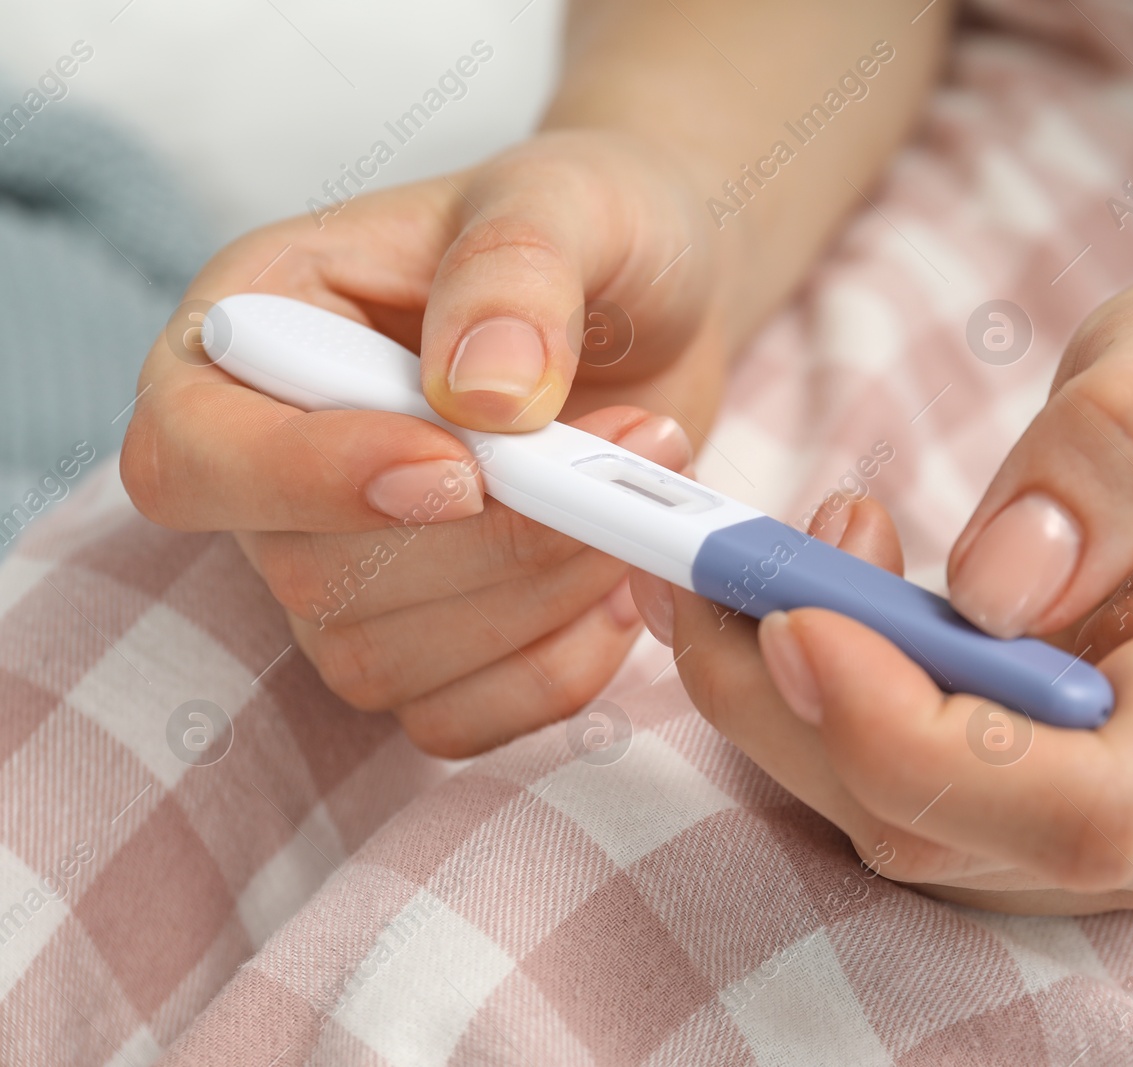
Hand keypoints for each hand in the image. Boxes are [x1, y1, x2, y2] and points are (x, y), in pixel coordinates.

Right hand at [123, 129, 727, 756]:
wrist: (660, 305)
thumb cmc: (591, 230)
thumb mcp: (568, 202)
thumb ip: (516, 272)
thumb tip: (484, 396)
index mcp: (259, 331)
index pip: (191, 454)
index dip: (308, 481)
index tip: (459, 468)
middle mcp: (276, 464)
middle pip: (312, 578)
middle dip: (499, 536)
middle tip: (641, 440)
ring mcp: (343, 567)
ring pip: (385, 663)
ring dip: (542, 597)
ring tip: (640, 496)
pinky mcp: (426, 638)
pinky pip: (453, 719)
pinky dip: (554, 673)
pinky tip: (621, 586)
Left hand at [642, 272, 1132, 912]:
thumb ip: (1117, 447)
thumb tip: (992, 590)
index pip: (1095, 798)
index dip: (922, 743)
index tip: (797, 618)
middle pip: (960, 830)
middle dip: (800, 708)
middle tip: (719, 563)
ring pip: (907, 831)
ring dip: (789, 708)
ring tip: (759, 563)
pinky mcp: (1055, 828)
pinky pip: (908, 804)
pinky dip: (819, 718)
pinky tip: (805, 610)